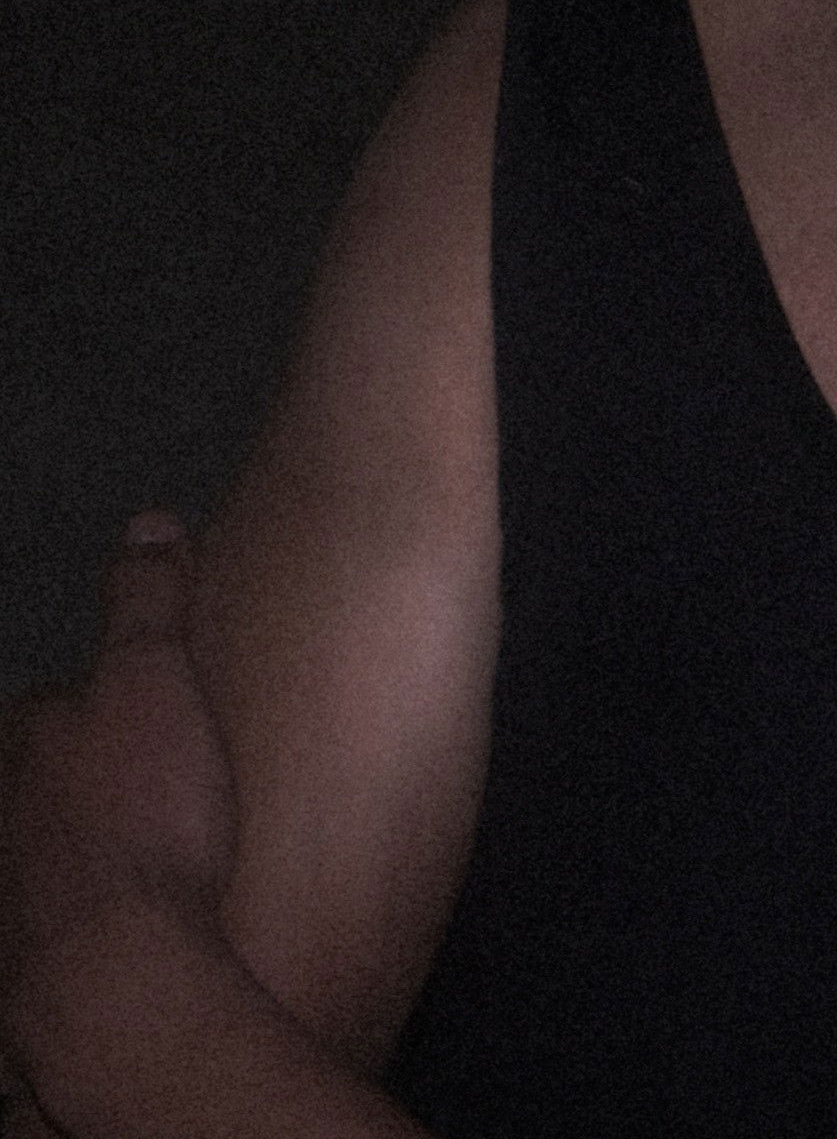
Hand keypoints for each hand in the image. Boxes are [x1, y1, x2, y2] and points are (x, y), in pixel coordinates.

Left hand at [0, 514, 237, 1098]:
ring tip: (127, 880)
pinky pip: (38, 935)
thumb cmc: (141, 819)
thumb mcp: (156, 680)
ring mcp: (0, 898)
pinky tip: (108, 943)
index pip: (48, 708)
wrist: (114, 978)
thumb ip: (146, 601)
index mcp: (19, 739)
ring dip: (65, 865)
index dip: (97, 717)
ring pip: (31, 863)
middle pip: (31, 790)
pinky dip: (65, 931)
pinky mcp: (13, 970)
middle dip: (74, 794)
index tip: (147, 742)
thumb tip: (145, 521)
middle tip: (141, 810)